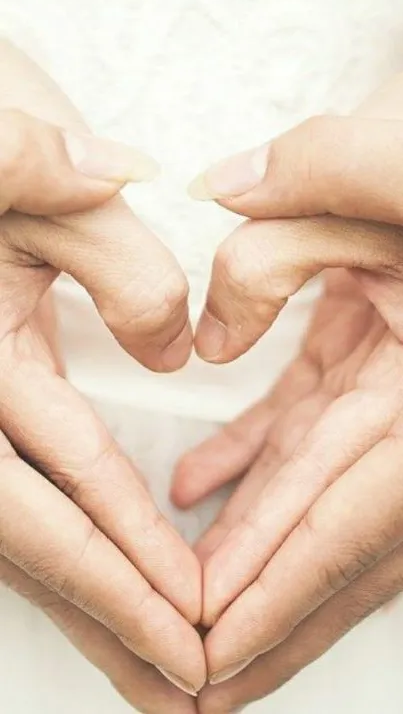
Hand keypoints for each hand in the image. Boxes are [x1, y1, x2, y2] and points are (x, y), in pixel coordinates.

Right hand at [0, 41, 203, 708]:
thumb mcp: (34, 177)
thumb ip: (115, 258)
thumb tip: (176, 351)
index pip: (49, 497)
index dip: (122, 569)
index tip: (190, 622)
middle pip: (27, 545)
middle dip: (107, 615)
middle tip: (178, 677)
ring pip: (20, 527)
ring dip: (89, 593)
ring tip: (154, 648)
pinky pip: (22, 483)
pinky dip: (73, 534)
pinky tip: (114, 554)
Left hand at [172, 75, 402, 711]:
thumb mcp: (379, 183)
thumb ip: (282, 241)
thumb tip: (208, 336)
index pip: (348, 518)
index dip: (278, 590)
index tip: (213, 647)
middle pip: (342, 545)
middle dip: (269, 616)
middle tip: (199, 677)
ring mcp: (395, 401)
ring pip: (321, 500)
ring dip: (258, 557)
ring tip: (192, 605)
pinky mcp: (369, 374)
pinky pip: (309, 439)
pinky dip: (255, 467)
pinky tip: (200, 484)